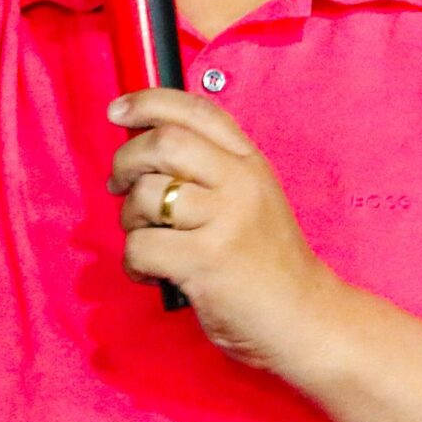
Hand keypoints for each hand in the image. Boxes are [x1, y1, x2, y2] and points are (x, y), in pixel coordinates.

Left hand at [107, 88, 346, 371]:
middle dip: (126, 161)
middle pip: (164, 143)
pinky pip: (141, 246)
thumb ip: (211, 170)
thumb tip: (143, 152)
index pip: (196, 110)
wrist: (304, 317)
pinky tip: (152, 272)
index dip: (148, 103)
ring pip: (146, 195)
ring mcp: (223, 220)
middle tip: (118, 184)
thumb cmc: (267, 264)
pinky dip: (134, 262)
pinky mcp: (205, 259)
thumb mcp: (251, 199)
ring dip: (129, 218)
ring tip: (146, 238)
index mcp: (249, 162)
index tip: (118, 111)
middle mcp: (239, 182)